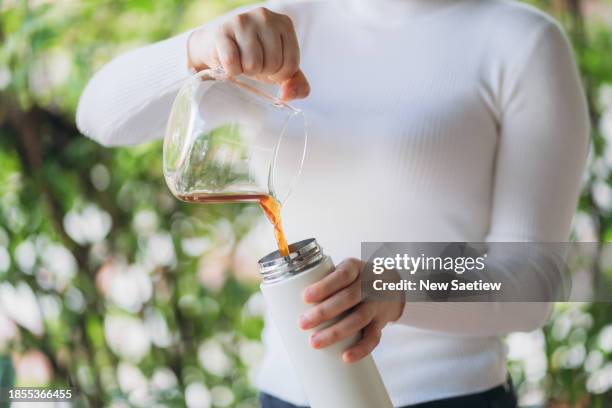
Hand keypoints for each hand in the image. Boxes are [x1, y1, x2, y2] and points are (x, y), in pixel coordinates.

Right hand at [187, 7, 309, 100]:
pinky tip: (230, 62)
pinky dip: (231, 71)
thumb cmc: (254, 56)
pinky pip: (232, 63)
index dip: (279, 74)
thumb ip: (296, 84)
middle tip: (253, 62)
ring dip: (246, 71)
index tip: (269, 67)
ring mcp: (243, 21)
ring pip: (253, 64)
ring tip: (242, 60)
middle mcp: (265, 16)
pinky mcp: (222, 31)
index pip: (292, 63)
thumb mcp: (280, 69)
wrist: (218, 46)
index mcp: (284, 23)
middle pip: (273, 63)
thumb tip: (287, 95)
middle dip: (262, 71)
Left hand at [298, 258, 403, 362]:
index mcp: (355, 268)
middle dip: (324, 312)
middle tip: (302, 323)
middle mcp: (368, 285)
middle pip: (348, 298)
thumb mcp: (343, 272)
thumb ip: (322, 282)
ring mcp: (376, 304)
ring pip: (359, 319)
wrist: (390, 286)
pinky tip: (346, 357)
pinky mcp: (381, 322)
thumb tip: (284, 300)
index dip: (324, 286)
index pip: (342, 275)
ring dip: (336, 332)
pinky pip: (373, 337)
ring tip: (314, 342)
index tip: (305, 296)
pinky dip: (360, 348)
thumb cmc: (354, 281)